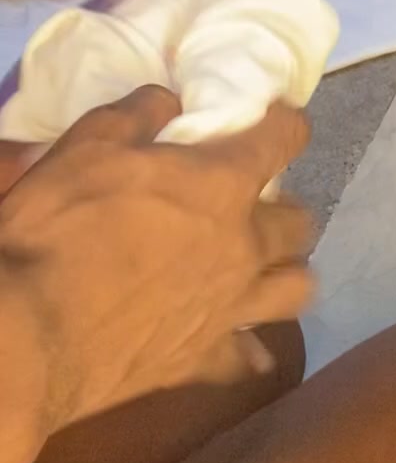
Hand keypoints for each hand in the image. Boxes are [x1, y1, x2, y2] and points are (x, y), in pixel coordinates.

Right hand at [0, 87, 313, 462]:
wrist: (27, 338)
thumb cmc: (57, 230)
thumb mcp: (86, 146)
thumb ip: (137, 116)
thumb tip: (168, 101)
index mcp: (223, 184)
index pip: (285, 139)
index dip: (285, 124)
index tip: (274, 121)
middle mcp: (243, 246)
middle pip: (300, 223)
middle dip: (285, 207)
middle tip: (252, 204)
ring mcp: (229, 308)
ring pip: (295, 288)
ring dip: (285, 272)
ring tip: (259, 267)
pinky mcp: (202, 361)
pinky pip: (246, 358)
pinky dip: (246, 349)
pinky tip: (235, 342)